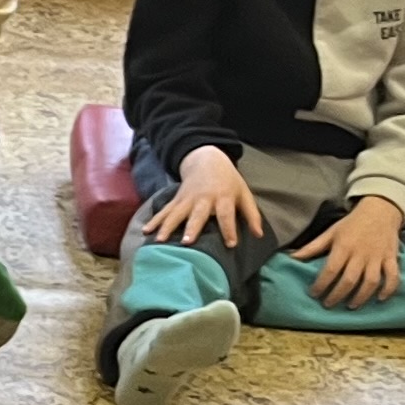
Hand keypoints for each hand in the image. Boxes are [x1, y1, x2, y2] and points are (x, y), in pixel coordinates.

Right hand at [142, 145, 260, 247]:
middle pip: (197, 215)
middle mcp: (204, 199)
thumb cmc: (228, 181)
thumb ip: (251, 214)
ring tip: (160, 240)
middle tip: (187, 242)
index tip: (231, 244)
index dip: (229, 229)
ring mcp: (187, 199)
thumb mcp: (244, 194)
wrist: (206, 160)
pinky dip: (155, 220)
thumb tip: (259, 235)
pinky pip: (165, 211)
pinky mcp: (176, 200)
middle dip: (192, 228)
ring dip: (167, 227)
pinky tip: (145, 231)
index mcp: (223, 197)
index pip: (227, 214)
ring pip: (176, 214)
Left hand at [294, 193, 404, 305]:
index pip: (330, 270)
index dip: (321, 284)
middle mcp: (361, 254)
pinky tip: (380, 298)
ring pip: (370, 282)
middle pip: (349, 280)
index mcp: (344, 247)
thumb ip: (312, 247)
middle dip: (337, 295)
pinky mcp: (392, 258)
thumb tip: (292, 258)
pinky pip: (393, 276)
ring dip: (361, 296)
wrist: (381, 210)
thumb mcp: (330, 233)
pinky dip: (389, 289)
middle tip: (328, 304)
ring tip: (351, 306)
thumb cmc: (352, 224)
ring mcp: (378, 257)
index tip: (313, 294)